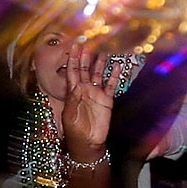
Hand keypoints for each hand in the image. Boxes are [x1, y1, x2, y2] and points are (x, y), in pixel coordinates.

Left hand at [59, 44, 114, 159]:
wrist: (88, 144)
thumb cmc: (75, 131)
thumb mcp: (69, 114)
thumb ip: (73, 99)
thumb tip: (77, 86)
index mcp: (73, 92)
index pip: (72, 71)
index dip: (72, 58)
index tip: (73, 45)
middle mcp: (84, 90)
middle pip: (85, 69)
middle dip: (86, 56)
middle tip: (88, 43)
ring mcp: (96, 94)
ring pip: (98, 75)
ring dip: (99, 63)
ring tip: (103, 51)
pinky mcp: (107, 101)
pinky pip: (110, 85)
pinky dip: (113, 76)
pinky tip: (116, 66)